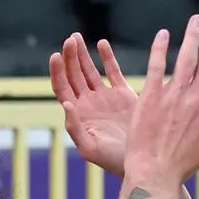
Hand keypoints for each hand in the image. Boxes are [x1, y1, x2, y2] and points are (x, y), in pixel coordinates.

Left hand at [49, 35, 137, 175]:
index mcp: (77, 114)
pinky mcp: (124, 94)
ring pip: (89, 70)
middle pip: (73, 74)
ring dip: (82, 54)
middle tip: (70, 40)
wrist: (142, 160)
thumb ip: (75, 128)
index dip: (57, 71)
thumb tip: (66, 104)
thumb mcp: (90, 148)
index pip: (61, 87)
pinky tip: (101, 43)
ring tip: (76, 37)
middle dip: (69, 56)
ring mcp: (105, 98)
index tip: (56, 55)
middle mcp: (88, 104)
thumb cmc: (113, 161)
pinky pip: (113, 71)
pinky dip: (107, 57)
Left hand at [124, 15, 198, 185]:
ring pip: (186, 59)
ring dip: (193, 36)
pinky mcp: (151, 97)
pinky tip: (164, 34)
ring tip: (197, 20)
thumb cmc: (181, 164)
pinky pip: (156, 66)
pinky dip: (160, 48)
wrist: (155, 173)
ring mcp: (174, 97)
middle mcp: (196, 100)